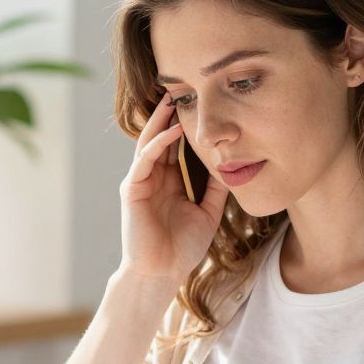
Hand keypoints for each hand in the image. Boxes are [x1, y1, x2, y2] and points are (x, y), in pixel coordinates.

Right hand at [118, 94, 230, 288]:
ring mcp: (139, 181)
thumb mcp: (208, 212)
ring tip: (174, 99)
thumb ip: (216, 189)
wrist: (161, 274)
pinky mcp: (132, 189)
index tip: (201, 104)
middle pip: (160, 136)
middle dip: (170, 114)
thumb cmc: (181, 249)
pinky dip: (158, 143)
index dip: (185, 124)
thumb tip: (231, 165)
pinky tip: (173, 130)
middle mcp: (151, 177)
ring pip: (149, 142)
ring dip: (160, 120)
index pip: (175, 145)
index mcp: (167, 181)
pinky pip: (145, 160)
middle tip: (184, 89)